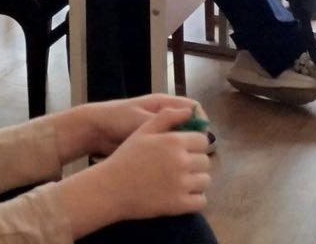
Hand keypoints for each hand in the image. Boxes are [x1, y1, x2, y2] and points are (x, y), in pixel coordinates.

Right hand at [58, 105, 209, 232]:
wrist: (110, 188)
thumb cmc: (126, 157)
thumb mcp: (143, 131)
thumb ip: (167, 118)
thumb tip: (189, 111)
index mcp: (174, 141)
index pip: (202, 141)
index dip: (196, 145)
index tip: (187, 151)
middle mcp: (181, 161)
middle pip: (205, 161)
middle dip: (197, 163)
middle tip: (183, 167)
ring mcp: (181, 184)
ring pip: (205, 181)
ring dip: (197, 180)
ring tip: (184, 181)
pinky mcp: (179, 204)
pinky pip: (201, 201)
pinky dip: (196, 199)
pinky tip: (184, 195)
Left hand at [67, 95, 205, 156]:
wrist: (95, 131)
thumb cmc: (117, 119)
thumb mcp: (142, 119)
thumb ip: (165, 122)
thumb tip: (190, 128)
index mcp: (164, 105)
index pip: (193, 108)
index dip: (201, 121)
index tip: (202, 138)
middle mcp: (165, 117)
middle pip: (190, 126)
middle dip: (196, 139)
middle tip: (197, 155)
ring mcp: (160, 131)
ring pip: (181, 140)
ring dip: (186, 151)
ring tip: (187, 164)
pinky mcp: (154, 146)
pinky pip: (170, 151)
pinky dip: (174, 158)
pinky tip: (176, 169)